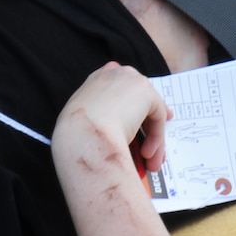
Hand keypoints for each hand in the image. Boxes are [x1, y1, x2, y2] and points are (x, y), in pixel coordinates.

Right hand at [52, 62, 171, 176]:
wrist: (82, 133)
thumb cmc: (77, 134)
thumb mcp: (84, 120)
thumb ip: (100, 118)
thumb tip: (116, 134)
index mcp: (97, 79)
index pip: (120, 86)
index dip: (132, 105)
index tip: (139, 121)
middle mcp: (114, 74)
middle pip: (139, 99)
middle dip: (146, 126)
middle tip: (147, 150)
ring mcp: (131, 79)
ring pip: (149, 112)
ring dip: (151, 139)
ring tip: (149, 162)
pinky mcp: (145, 91)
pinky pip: (157, 117)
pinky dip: (155, 138)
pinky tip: (147, 154)